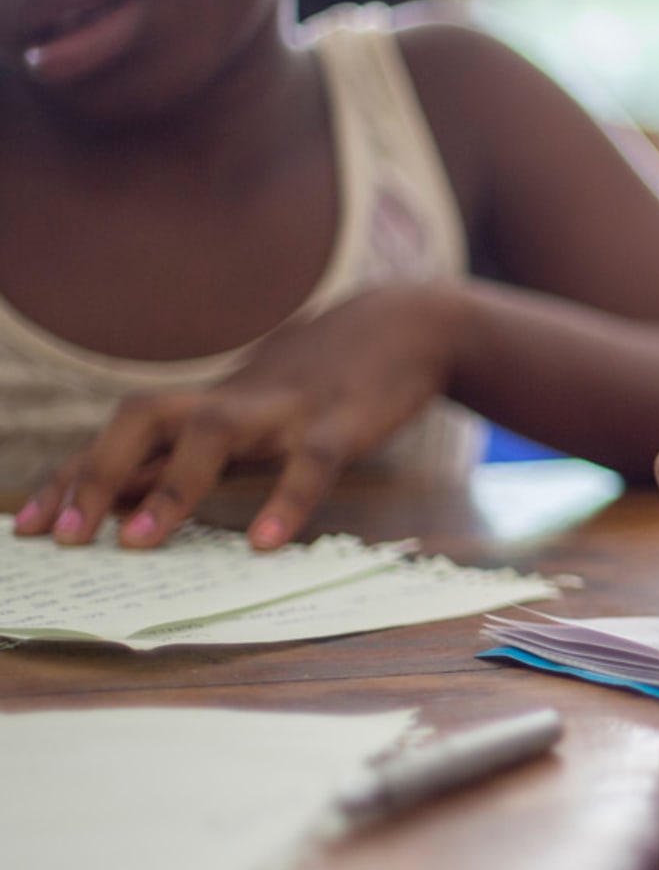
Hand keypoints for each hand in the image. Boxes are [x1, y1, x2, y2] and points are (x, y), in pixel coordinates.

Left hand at [11, 283, 466, 549]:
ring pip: (216, 433)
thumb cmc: (322, 384)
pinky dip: (288, 500)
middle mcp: (234, 402)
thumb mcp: (249, 416)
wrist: (408, 326)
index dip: (71, 478)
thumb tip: (117, 503)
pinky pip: (313, 462)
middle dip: (97, 472)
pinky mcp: (345, 422)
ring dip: (171, 486)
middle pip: (145, 418)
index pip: (121, 439)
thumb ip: (190, 455)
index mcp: (209, 407)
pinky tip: (266, 543)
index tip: (26, 526)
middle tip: (65, 537)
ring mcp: (287, 409)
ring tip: (138, 543)